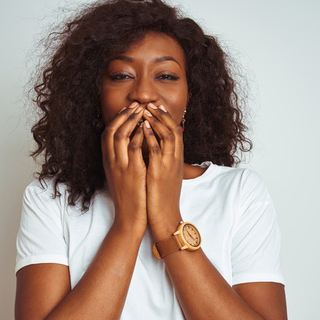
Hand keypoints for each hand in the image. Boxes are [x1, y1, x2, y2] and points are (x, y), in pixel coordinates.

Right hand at [101, 102, 147, 233]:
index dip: (117, 119)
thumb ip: (122, 161)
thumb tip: (130, 145)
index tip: (128, 110)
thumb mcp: (120, 176)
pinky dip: (139, 135)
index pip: (107, 133)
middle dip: (124, 115)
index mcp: (108, 162)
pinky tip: (147, 128)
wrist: (129, 217)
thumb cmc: (129, 197)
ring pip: (121, 135)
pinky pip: (134, 148)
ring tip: (143, 110)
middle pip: (112, 130)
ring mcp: (120, 166)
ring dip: (132, 120)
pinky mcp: (132, 172)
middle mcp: (111, 161)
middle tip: (136, 104)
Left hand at [142, 103, 183, 239]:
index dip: (166, 119)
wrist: (165, 215)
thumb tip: (153, 151)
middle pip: (173, 129)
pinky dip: (151, 136)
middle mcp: (176, 159)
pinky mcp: (160, 171)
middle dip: (162, 115)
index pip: (175, 132)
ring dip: (157, 121)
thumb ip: (161, 161)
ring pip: (167, 135)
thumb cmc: (161, 197)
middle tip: (151, 104)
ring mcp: (169, 165)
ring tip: (146, 110)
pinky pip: (156, 149)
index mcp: (176, 159)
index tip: (157, 108)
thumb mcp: (164, 175)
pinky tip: (143, 128)